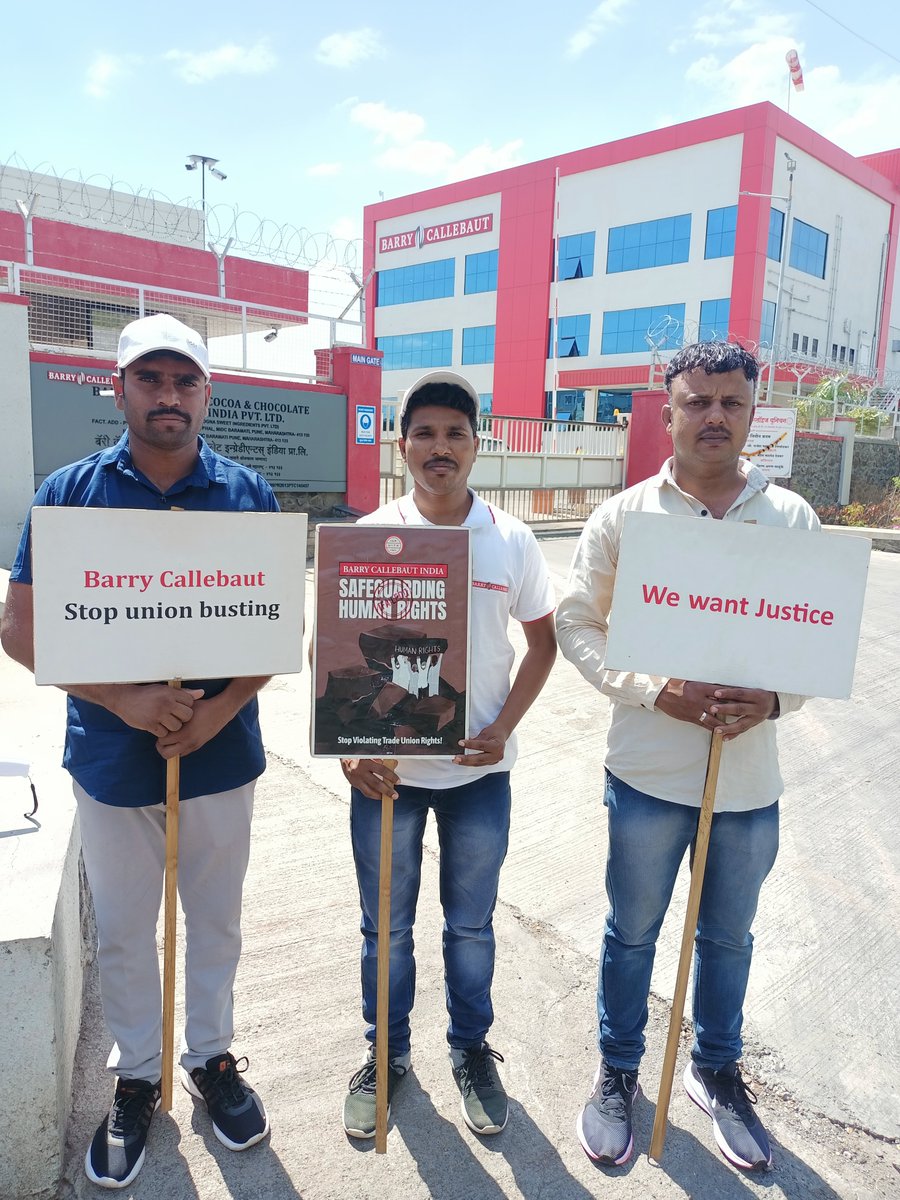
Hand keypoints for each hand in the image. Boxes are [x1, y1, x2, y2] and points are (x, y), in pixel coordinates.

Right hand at [111, 684, 204, 735]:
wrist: (124, 698)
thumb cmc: (147, 694)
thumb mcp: (165, 690)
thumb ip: (183, 693)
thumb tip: (201, 693)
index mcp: (170, 693)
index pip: (190, 703)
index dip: (186, 707)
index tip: (178, 708)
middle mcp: (166, 703)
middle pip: (187, 716)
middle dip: (182, 718)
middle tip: (173, 716)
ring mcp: (158, 714)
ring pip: (177, 726)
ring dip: (172, 726)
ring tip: (164, 721)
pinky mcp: (150, 724)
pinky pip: (164, 733)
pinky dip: (161, 731)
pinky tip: (156, 725)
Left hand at [155, 696, 228, 758]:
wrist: (221, 711)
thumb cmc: (202, 706)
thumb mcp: (186, 708)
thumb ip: (173, 713)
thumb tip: (160, 716)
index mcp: (184, 733)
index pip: (162, 741)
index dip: (160, 733)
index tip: (162, 727)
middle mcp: (188, 742)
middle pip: (166, 754)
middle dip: (161, 747)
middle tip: (163, 737)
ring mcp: (194, 746)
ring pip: (175, 755)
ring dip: (171, 748)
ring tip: (171, 737)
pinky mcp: (198, 746)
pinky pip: (183, 753)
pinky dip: (179, 748)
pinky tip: (180, 738)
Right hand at [341, 758, 398, 799]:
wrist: (343, 755)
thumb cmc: (357, 753)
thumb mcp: (369, 753)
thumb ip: (380, 759)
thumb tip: (393, 764)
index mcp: (365, 762)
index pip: (381, 770)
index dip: (391, 776)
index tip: (397, 781)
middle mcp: (360, 772)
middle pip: (376, 783)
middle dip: (387, 790)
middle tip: (394, 795)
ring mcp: (356, 779)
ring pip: (369, 791)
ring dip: (380, 796)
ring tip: (387, 797)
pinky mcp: (353, 784)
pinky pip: (364, 792)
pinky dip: (372, 795)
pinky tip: (378, 795)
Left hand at [453, 722, 508, 766]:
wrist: (502, 734)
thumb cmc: (494, 732)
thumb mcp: (485, 733)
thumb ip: (475, 739)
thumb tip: (464, 744)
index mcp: (497, 745)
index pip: (481, 745)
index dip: (470, 744)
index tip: (460, 743)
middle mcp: (497, 755)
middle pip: (479, 758)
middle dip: (466, 759)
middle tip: (456, 758)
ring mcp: (494, 760)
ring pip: (478, 763)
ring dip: (466, 763)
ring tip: (456, 760)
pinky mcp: (491, 763)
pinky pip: (479, 764)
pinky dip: (471, 763)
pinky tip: (463, 762)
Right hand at [655, 679, 775, 739]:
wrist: (661, 693)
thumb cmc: (675, 684)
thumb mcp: (690, 681)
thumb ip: (704, 686)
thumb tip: (716, 688)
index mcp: (702, 688)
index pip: (721, 691)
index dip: (732, 694)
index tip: (742, 695)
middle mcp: (701, 699)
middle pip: (721, 705)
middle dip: (733, 709)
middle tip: (745, 711)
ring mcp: (696, 710)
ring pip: (715, 718)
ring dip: (725, 722)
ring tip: (736, 725)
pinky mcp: (691, 717)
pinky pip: (704, 724)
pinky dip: (713, 727)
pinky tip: (720, 731)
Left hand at [706, 686, 777, 740]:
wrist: (772, 703)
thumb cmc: (756, 693)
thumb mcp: (750, 689)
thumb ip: (736, 690)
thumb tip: (718, 690)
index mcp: (757, 695)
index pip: (740, 694)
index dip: (728, 693)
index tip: (716, 693)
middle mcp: (758, 708)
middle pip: (740, 709)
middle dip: (725, 709)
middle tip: (712, 708)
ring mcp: (756, 718)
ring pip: (741, 724)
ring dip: (728, 727)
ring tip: (716, 729)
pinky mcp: (753, 725)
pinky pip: (743, 731)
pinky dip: (733, 735)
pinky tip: (724, 738)